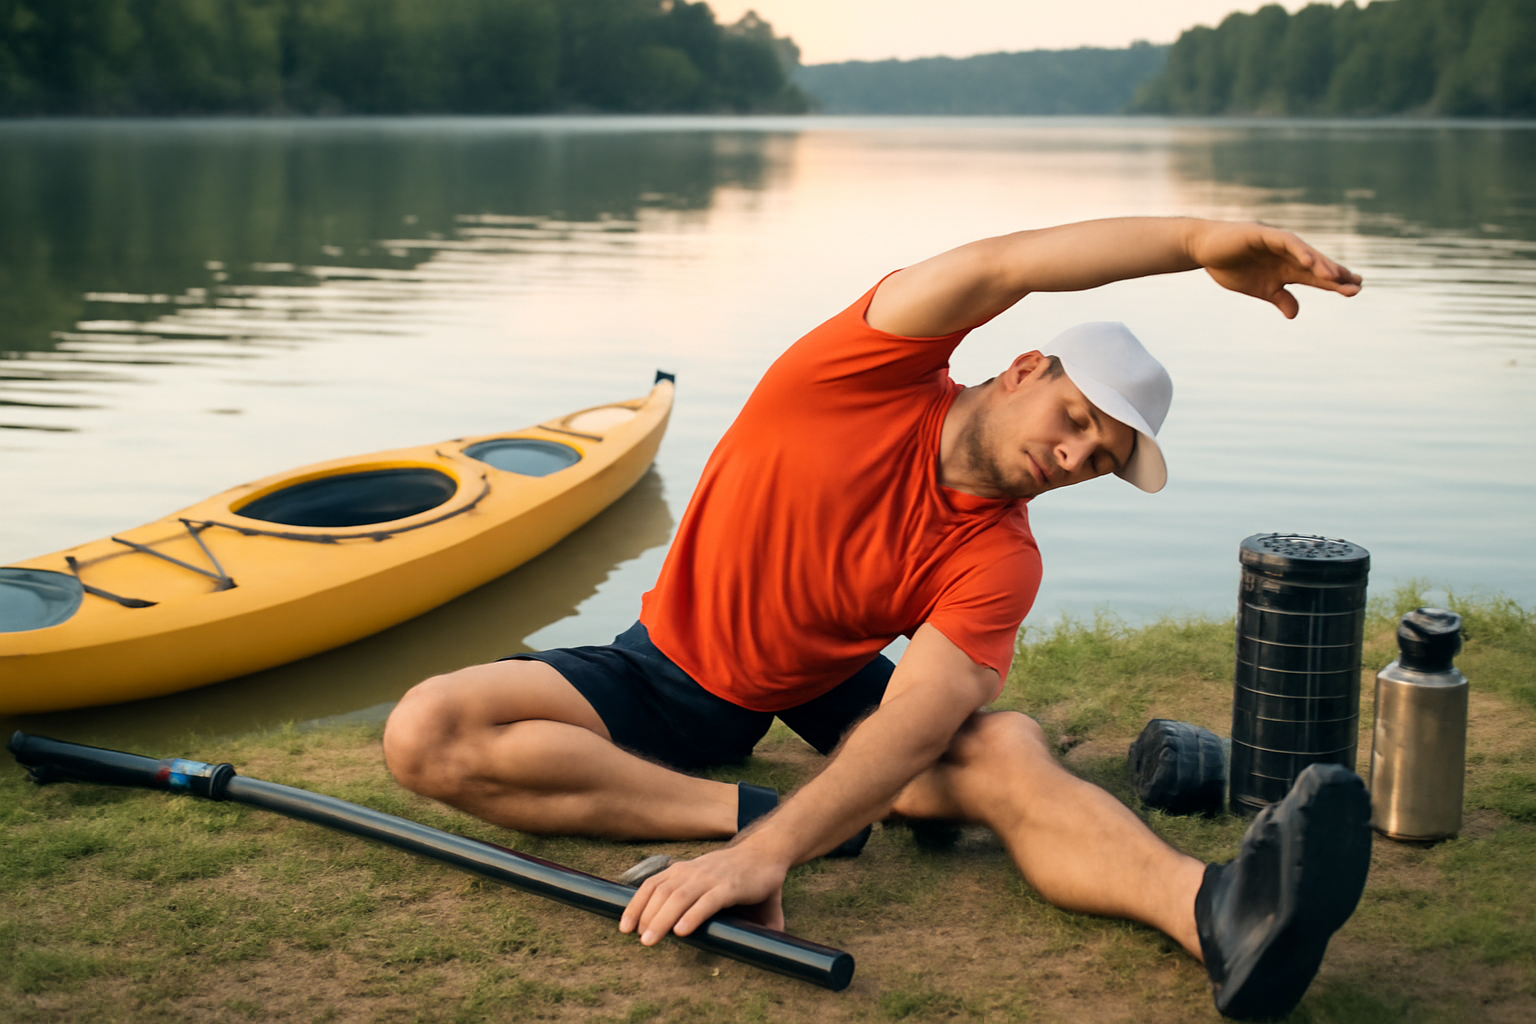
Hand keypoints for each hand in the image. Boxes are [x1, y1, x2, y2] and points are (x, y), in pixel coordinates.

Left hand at [619, 845, 786, 945]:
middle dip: (645, 915)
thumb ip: (698, 903)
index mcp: (686, 870)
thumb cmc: (737, 873)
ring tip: (650, 940)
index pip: (653, 884)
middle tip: (638, 939)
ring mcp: (711, 879)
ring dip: (661, 919)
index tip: (624, 927)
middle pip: (661, 893)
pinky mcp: (731, 888)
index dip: (636, 904)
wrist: (767, 851)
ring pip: (679, 898)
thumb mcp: (709, 882)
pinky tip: (682, 931)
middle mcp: (694, 872)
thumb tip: (685, 928)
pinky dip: (693, 915)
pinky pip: (708, 902)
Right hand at [1190, 221, 1361, 317]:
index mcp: (1287, 269)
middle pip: (1317, 265)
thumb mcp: (1259, 289)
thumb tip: (1295, 314)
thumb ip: (1279, 298)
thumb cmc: (1230, 267)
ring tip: (1337, 277)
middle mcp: (1288, 254)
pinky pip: (1286, 242)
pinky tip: (1309, 262)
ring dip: (1321, 265)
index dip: (1336, 283)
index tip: (1355, 290)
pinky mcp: (1264, 234)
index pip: (1316, 276)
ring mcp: (1278, 243)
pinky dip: (1298, 250)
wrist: (1204, 249)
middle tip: (1357, 285)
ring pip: (1305, 253)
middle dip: (1336, 275)